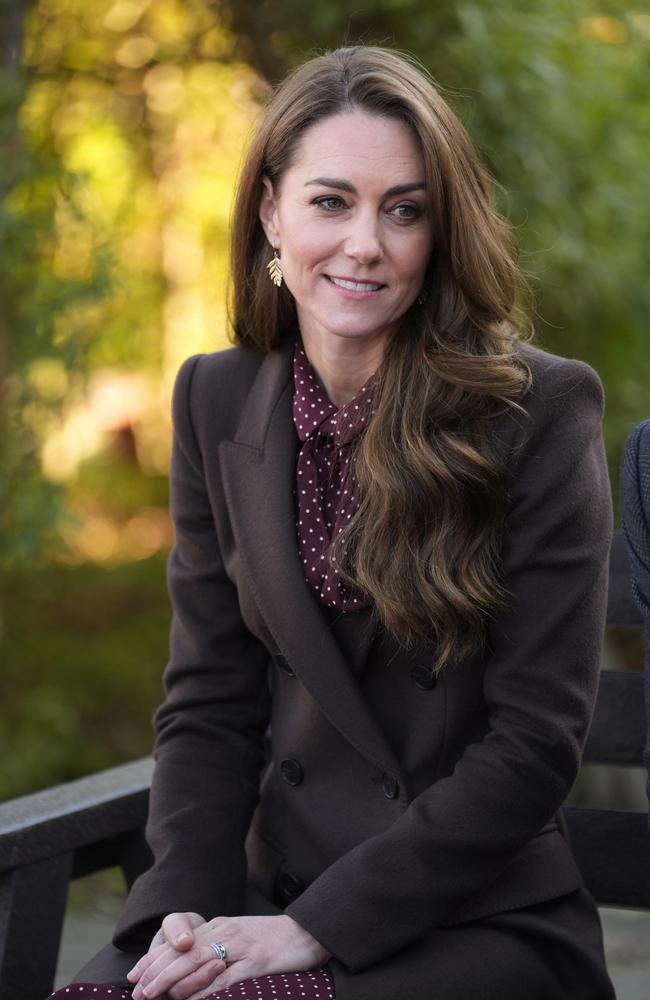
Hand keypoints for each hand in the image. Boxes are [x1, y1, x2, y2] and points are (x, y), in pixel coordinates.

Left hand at [128, 913, 330, 999]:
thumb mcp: (239, 939)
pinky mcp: (255, 963)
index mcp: (219, 926)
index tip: (135, 975)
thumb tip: (189, 973)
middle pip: (183, 952)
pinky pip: (223, 978)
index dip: (155, 959)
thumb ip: (215, 950)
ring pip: (197, 963)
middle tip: (137, 991)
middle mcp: (225, 932)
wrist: (307, 931)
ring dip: (172, 982)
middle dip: (156, 972)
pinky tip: (188, 999)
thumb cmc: (272, 939)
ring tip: (153, 995)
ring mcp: (240, 947)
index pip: (180, 942)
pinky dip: (203, 990)